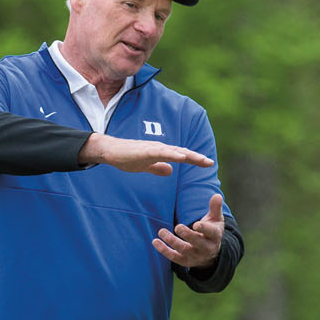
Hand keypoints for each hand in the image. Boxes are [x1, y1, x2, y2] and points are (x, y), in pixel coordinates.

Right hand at [82, 132, 215, 176]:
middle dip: (197, 157)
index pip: (181, 156)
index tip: (207, 164)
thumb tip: (170, 171)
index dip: (194, 159)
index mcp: (161, 153)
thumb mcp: (145, 165)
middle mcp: (160, 148)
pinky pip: (162, 152)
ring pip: (175, 151)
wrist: (110, 151)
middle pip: (182, 152)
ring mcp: (153, 148)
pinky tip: (182, 157)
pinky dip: (173, 154)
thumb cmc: (126, 157)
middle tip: (210, 163)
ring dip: (189, 155)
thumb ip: (158, 168)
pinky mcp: (146, 150)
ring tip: (202, 160)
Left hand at [154, 194, 224, 268]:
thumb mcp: (216, 219)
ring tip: (161, 232)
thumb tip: (217, 195)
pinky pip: (173, 257)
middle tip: (178, 227)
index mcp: (214, 236)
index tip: (196, 224)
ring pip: (183, 250)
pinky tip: (155, 242)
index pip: (211, 232)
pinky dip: (164, 250)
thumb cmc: (212, 231)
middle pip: (196, 242)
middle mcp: (206, 248)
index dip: (204, 228)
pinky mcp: (185, 261)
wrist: (211, 254)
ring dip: (172, 241)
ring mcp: (195, 255)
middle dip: (187, 235)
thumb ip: (215, 207)